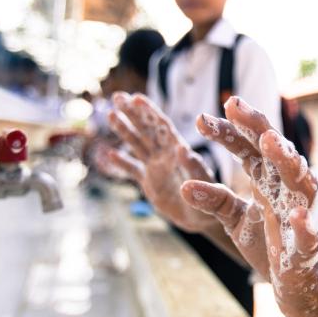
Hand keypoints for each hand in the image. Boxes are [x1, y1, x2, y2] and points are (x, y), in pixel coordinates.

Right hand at [107, 92, 217, 232]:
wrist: (203, 220)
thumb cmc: (209, 202)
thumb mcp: (204, 184)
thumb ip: (193, 167)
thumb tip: (182, 148)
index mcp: (178, 152)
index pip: (161, 127)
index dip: (149, 112)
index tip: (135, 98)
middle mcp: (165, 155)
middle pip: (147, 130)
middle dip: (133, 113)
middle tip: (118, 96)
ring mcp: (156, 167)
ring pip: (137, 144)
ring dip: (125, 130)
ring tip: (111, 114)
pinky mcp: (150, 183)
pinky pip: (133, 170)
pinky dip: (122, 163)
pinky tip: (108, 154)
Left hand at [183, 96, 317, 316]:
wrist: (297, 277)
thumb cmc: (267, 241)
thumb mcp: (234, 217)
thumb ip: (214, 200)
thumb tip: (183, 186)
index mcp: (265, 179)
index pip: (247, 147)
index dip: (226, 132)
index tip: (200, 120)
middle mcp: (284, 189)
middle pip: (273, 151)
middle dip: (256, 127)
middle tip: (234, 105)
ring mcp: (299, 214)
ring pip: (298, 182)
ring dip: (286, 161)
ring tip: (269, 141)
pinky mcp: (307, 247)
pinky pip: (309, 235)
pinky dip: (305, 226)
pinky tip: (297, 215)